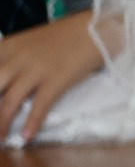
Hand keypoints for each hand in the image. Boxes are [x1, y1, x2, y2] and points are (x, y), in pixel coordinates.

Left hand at [0, 12, 108, 141]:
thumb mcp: (27, 43)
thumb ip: (10, 60)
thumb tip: (3, 83)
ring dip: (1, 124)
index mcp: (5, 48)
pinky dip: (32, 123)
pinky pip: (40, 105)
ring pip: (10, 101)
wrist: (94, 28)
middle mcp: (15, 59)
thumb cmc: (62, 37)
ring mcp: (36, 70)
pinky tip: (26, 138)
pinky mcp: (56, 80)